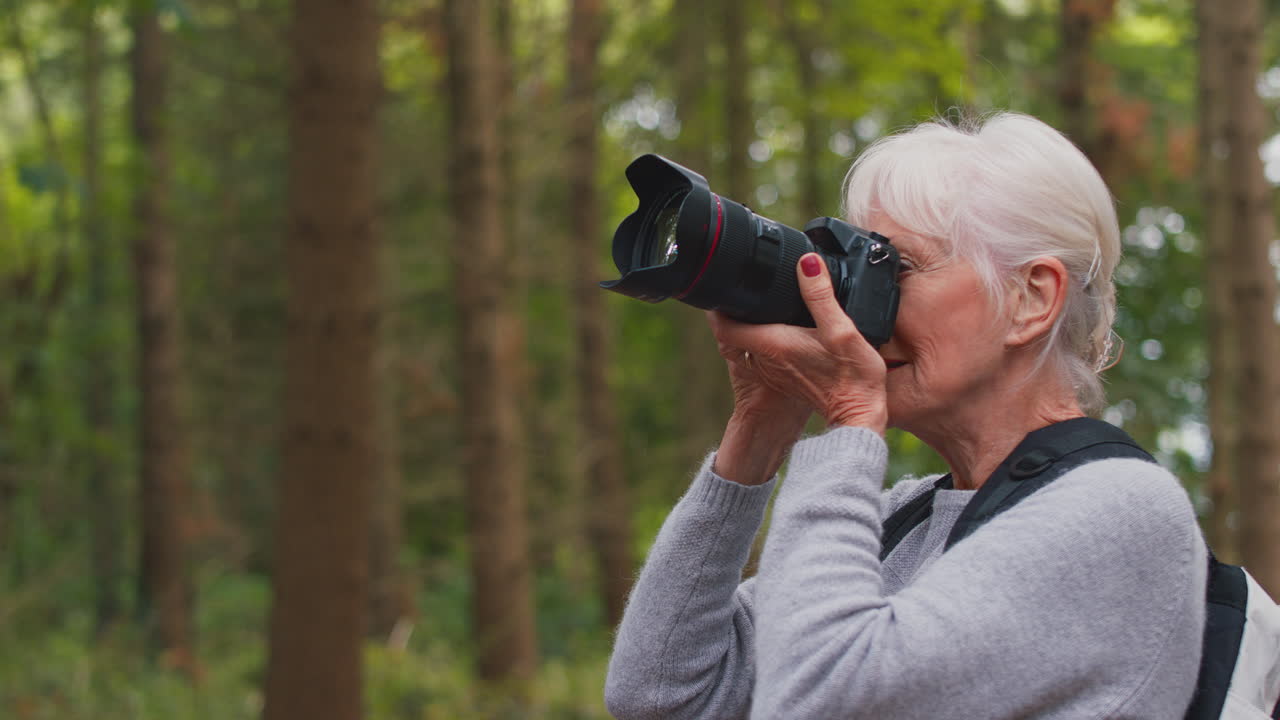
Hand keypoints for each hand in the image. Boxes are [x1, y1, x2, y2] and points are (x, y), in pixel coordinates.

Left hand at [711, 253, 887, 432]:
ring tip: (752, 305)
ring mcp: (774, 372)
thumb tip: (806, 263)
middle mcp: (766, 360)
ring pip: (743, 346)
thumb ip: (820, 295)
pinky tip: (777, 328)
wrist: (859, 415)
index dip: (715, 308)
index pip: (723, 328)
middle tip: (736, 292)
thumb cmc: (852, 376)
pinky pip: (759, 356)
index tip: (718, 289)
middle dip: (728, 313)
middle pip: (729, 336)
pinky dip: (759, 339)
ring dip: (743, 327)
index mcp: (772, 344)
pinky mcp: (786, 378)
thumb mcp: (841, 329)